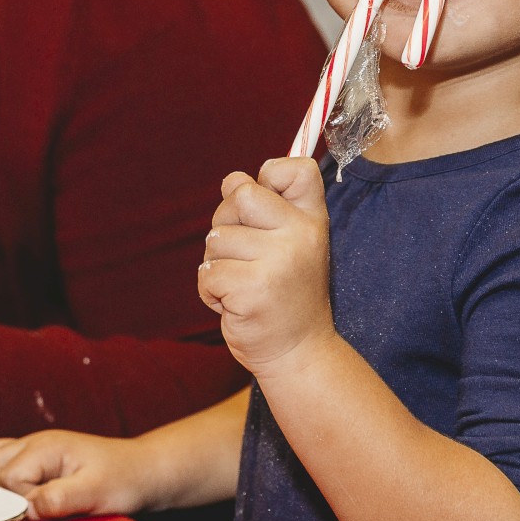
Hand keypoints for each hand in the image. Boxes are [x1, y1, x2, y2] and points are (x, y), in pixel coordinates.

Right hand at [0, 430, 161, 519]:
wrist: (142, 470)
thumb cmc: (123, 479)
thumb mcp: (95, 492)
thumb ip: (59, 498)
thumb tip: (25, 509)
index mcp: (45, 447)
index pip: (8, 476)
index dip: (19, 501)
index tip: (40, 515)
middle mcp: (33, 443)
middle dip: (1, 494)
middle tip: (29, 512)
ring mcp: (33, 448)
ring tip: (20, 506)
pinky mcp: (36, 458)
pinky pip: (1, 462)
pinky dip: (0, 480)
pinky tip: (18, 497)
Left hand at [199, 157, 334, 377]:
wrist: (297, 351)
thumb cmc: (283, 293)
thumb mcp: (286, 243)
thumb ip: (264, 207)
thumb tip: (232, 180)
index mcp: (312, 220)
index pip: (297, 169)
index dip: (270, 174)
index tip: (265, 206)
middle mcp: (301, 236)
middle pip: (240, 195)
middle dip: (226, 223)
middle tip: (246, 256)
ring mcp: (279, 262)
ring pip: (216, 238)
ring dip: (218, 264)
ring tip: (244, 285)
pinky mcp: (253, 290)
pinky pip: (207, 272)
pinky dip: (211, 291)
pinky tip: (235, 304)